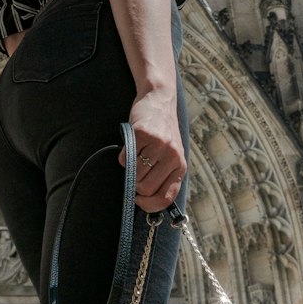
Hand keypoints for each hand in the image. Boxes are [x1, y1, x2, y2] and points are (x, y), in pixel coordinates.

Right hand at [119, 88, 185, 212]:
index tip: (140, 200)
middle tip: (137, 170)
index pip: (165, 198)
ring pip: (135, 175)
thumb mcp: (171, 155)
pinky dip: (122, 156)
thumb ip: (164, 176)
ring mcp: (158, 144)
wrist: (159, 99)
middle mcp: (172, 156)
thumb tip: (147, 202)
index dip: (149, 204)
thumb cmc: (162, 131)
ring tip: (135, 155)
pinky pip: (124, 158)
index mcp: (180, 166)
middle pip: (146, 189)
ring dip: (129, 169)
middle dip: (136, 184)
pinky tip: (131, 145)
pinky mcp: (143, 133)